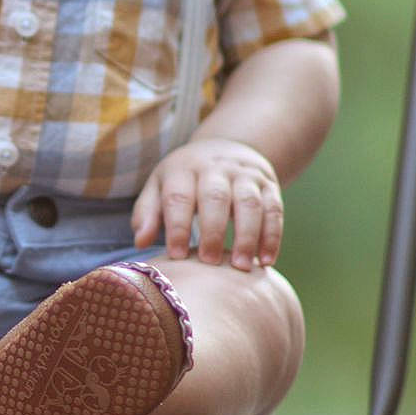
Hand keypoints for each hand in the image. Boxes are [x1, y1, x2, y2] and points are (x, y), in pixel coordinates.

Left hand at [132, 138, 283, 269]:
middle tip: (209, 262)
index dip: (177, 227)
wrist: (227, 148)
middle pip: (216, 197)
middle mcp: (215, 168)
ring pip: (249, 203)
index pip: (179, 197)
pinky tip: (265, 260)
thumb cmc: (185, 179)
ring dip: (247, 236)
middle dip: (213, 231)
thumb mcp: (160, 186)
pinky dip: (272, 236)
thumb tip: (141, 242)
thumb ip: (147, 213)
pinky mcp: (268, 185)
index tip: (177, 256)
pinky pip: (274, 210)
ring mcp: (245, 175)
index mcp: (183, 169)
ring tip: (241, 266)